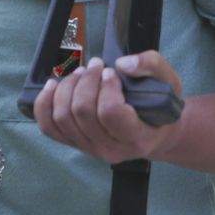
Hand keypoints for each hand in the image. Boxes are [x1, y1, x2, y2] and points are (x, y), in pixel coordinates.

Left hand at [33, 53, 183, 163]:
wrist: (155, 131)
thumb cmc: (161, 106)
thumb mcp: (169, 81)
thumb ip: (151, 65)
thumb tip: (122, 64)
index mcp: (137, 137)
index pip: (111, 113)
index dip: (106, 87)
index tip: (111, 73)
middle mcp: (112, 149)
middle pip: (82, 113)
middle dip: (85, 82)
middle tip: (95, 66)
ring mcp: (90, 149)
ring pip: (62, 118)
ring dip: (66, 88)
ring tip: (80, 73)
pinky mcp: (74, 144)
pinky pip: (49, 127)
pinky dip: (45, 104)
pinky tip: (53, 85)